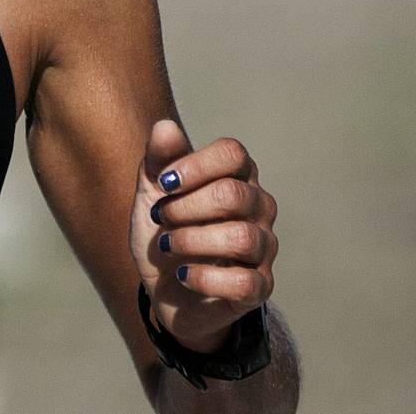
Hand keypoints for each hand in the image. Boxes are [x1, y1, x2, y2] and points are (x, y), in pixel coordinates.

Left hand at [129, 118, 277, 353]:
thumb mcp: (152, 194)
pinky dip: (203, 278)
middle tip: (161, 218)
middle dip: (185, 207)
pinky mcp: (259, 287)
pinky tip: (182, 275)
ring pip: (240, 237)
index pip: (232, 153)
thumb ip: (159, 160)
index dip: (194, 166)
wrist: (166, 288)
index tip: (163, 184)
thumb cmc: (166, 231)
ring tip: (167, 247)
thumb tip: (164, 126)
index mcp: (238, 177)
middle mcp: (259, 208)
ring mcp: (263, 249)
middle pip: (232, 195)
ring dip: (191, 241)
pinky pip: (243, 282)